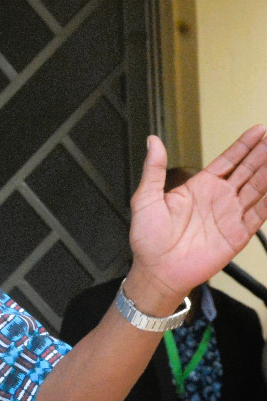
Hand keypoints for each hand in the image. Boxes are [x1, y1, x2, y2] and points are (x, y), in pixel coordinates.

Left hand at [125, 128, 266, 313]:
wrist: (156, 270)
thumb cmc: (147, 238)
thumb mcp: (145, 198)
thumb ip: (153, 169)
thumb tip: (152, 140)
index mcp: (199, 186)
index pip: (227, 161)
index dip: (243, 146)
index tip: (258, 130)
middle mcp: (218, 198)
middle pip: (247, 171)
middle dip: (263, 155)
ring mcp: (230, 216)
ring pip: (257, 189)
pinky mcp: (237, 235)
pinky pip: (260, 215)